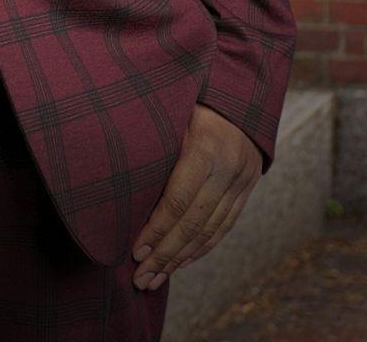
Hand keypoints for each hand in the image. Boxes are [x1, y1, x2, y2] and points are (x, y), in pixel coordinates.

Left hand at [131, 104, 261, 290]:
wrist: (239, 88)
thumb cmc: (191, 96)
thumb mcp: (172, 111)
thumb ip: (155, 145)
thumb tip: (118, 183)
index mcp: (205, 146)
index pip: (177, 201)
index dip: (156, 230)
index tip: (134, 252)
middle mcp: (228, 167)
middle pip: (193, 223)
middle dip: (164, 255)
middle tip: (140, 279)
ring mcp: (242, 179)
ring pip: (210, 231)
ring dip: (180, 259)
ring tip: (155, 279)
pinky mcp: (248, 187)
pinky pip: (224, 226)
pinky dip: (202, 248)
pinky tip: (181, 262)